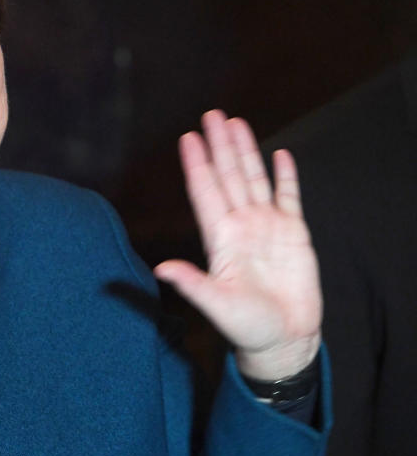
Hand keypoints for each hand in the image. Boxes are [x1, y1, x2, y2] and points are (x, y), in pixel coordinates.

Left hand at [154, 110, 321, 379]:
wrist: (284, 341)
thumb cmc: (246, 327)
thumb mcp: (216, 305)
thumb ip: (192, 284)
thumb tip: (161, 269)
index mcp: (220, 238)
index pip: (205, 192)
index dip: (197, 165)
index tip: (187, 138)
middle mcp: (241, 226)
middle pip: (229, 176)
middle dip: (220, 146)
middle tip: (212, 114)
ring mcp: (267, 227)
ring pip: (254, 179)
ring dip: (246, 151)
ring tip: (237, 123)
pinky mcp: (294, 235)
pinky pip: (289, 198)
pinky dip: (285, 176)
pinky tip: (280, 155)